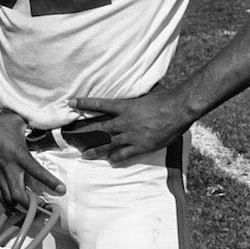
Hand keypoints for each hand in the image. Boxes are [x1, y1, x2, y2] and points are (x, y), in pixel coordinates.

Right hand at [0, 108, 65, 208]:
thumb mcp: (19, 121)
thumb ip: (32, 127)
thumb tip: (45, 125)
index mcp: (18, 154)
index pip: (36, 171)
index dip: (50, 182)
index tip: (62, 190)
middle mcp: (8, 167)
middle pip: (19, 195)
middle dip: (31, 206)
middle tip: (43, 207)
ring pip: (8, 199)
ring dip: (20, 207)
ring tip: (31, 210)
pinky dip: (7, 203)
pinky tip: (15, 206)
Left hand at [68, 87, 192, 162]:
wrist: (178, 110)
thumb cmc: (164, 98)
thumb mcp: (146, 93)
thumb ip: (135, 95)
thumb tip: (131, 87)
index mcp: (125, 107)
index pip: (99, 104)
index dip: (84, 104)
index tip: (71, 103)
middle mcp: (124, 122)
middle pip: (99, 128)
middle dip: (84, 132)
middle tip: (71, 137)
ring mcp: (132, 136)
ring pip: (108, 144)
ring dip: (95, 150)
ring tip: (84, 154)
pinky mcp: (141, 146)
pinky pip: (124, 155)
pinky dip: (115, 158)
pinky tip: (110, 161)